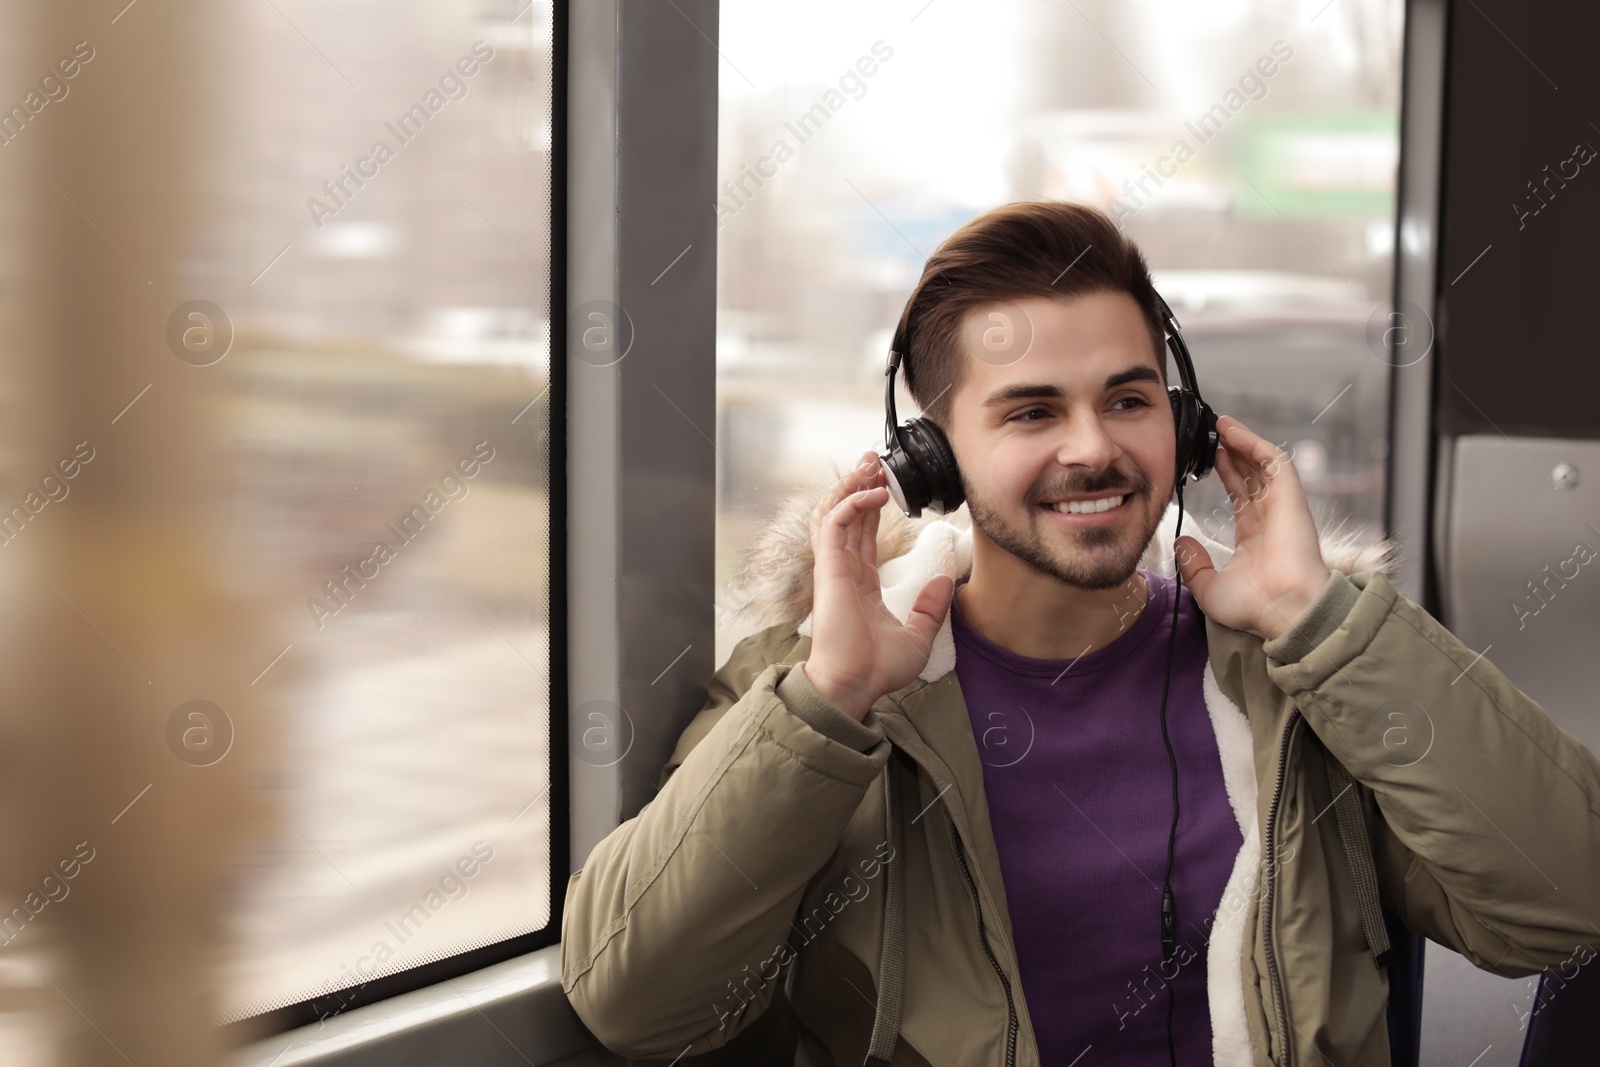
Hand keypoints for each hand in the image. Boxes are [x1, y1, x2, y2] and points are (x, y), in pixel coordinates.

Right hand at [803, 450, 955, 720]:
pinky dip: (853, 503)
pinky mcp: (829, 568)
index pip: (863, 534)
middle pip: (848, 515)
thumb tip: (947, 582)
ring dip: (851, 485)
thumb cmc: (877, 668)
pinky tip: (875, 493)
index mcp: (860, 583)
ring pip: (835, 512)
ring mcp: (833, 568)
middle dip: (859, 484)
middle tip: (874, 458)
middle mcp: (844, 571)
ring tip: (870, 463)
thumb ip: (931, 608)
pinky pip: (835, 523)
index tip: (885, 483)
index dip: (872, 506)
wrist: (856, 684)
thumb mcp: (918, 635)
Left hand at [1174, 416, 1330, 640]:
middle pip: (1251, 474)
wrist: (1284, 609)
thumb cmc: (1255, 606)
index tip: (1208, 460)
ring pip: (1262, 463)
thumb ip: (1194, 565)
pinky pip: (1274, 461)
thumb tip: (1181, 544)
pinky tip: (1232, 431)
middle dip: (1232, 453)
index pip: (1240, 495)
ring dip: (1242, 442)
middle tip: (1212, 435)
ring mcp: (1281, 505)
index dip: (1226, 474)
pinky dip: (1254, 443)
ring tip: (1221, 425)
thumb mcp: (1209, 587)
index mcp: (1254, 536)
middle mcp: (1269, 517)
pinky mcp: (1291, 496)